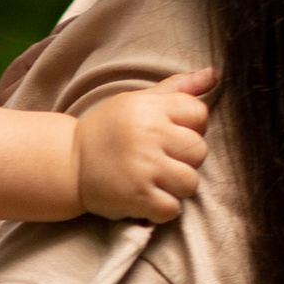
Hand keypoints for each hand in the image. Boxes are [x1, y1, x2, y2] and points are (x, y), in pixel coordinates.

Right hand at [73, 69, 215, 222]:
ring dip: (176, 187)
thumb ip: (178, 88)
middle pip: (200, 151)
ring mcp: (143, 167)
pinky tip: (147, 197)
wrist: (69, 163)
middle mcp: (148, 135)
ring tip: (154, 180)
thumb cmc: (110, 130)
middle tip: (159, 160)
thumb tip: (214, 74)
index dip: (190, 127)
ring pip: (190, 182)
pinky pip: (172, 209)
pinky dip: (162, 209)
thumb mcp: (138, 101)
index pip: (199, 114)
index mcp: (150, 108)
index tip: (169, 135)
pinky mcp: (137, 196)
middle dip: (184, 159)